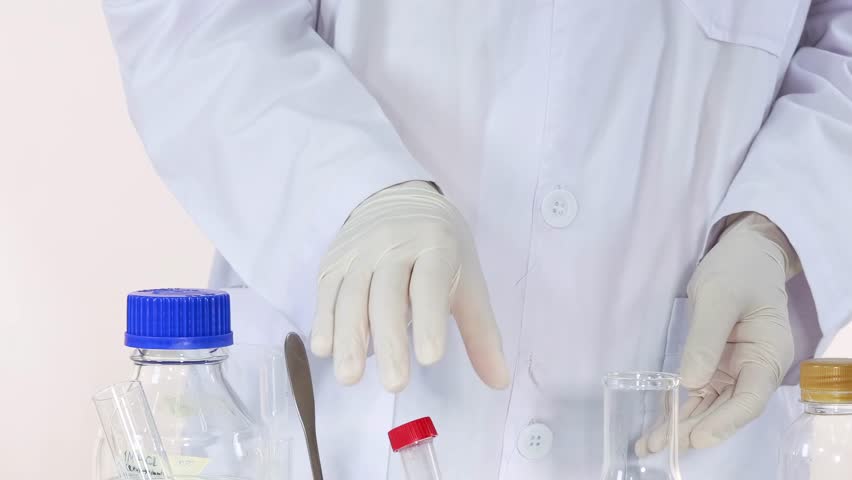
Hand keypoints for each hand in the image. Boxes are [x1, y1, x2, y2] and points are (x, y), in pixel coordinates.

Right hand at [309, 181, 509, 391]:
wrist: (397, 198)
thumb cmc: (440, 248)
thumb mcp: (467, 280)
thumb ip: (480, 333)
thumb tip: (500, 381)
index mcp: (435, 247)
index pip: (431, 285)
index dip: (430, 320)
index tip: (430, 359)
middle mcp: (394, 245)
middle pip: (388, 295)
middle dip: (389, 341)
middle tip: (395, 384)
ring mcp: (360, 253)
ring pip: (352, 296)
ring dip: (349, 338)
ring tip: (350, 377)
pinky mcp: (334, 261)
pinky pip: (327, 292)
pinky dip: (324, 321)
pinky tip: (323, 350)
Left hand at [640, 212, 800, 454]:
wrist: (744, 252)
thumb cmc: (738, 270)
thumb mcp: (719, 297)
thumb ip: (705, 339)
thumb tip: (691, 382)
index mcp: (769, 355)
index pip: (750, 399)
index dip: (725, 422)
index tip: (697, 436)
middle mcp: (754, 369)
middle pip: (726, 409)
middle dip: (694, 431)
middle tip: (660, 445)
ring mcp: (734, 369)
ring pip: (710, 406)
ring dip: (682, 425)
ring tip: (650, 444)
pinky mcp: (715, 364)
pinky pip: (698, 392)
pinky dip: (679, 408)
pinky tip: (659, 424)